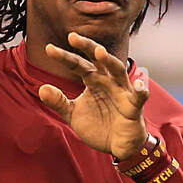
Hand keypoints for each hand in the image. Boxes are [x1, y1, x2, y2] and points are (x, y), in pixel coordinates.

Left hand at [39, 32, 149, 159]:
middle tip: (73, 36)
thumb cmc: (98, 125)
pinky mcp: (134, 107)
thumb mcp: (73, 114)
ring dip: (109, 61)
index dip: (64, 57)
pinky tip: (138, 84)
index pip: (78, 64)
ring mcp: (122, 92)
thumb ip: (58, 102)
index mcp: (93, 80)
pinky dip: (140, 90)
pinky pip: (139, 96)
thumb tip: (41, 88)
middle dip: (87, 47)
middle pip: (98, 59)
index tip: (49, 48)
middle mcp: (108, 81)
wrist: (117, 146)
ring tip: (99, 52)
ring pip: (117, 71)